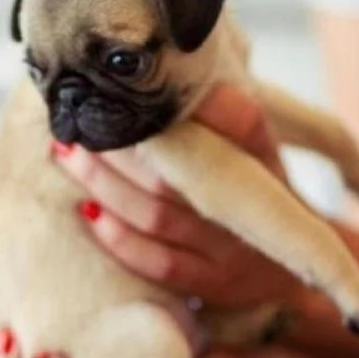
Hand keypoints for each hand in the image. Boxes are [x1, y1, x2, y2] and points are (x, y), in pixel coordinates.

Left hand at [53, 84, 303, 307]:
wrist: (288, 269)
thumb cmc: (255, 197)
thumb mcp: (256, 154)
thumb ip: (226, 118)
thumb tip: (175, 74)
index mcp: (263, 162)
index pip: (239, 122)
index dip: (187, 107)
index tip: (128, 89)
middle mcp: (249, 205)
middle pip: (176, 171)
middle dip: (118, 147)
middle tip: (78, 121)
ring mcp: (230, 250)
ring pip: (156, 216)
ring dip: (105, 186)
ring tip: (70, 156)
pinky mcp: (212, 284)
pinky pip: (158, 263)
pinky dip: (119, 237)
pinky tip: (88, 212)